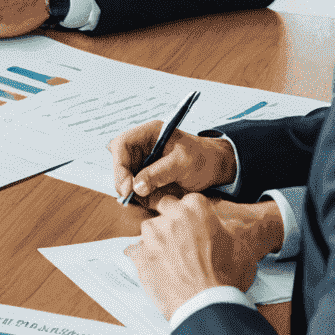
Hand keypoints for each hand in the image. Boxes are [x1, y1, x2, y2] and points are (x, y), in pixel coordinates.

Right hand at [109, 123, 238, 202]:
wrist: (215, 168)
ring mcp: (141, 161)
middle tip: (128, 198)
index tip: (127, 186)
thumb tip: (136, 187)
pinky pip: (132, 187)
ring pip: (123, 176)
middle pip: (118, 161)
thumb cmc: (202, 159)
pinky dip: (134, 196)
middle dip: (121, 179)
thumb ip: (159, 173)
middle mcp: (141, 146)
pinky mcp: (144, 176)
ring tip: (136, 201)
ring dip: (126, 189)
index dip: (120, 165)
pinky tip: (143, 201)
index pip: (122, 144)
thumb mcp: (183, 163)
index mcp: (149, 133)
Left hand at [125, 192, 268, 319]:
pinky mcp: (139, 255)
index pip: (187, 201)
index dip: (191, 216)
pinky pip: (136, 251)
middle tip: (183, 244)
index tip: (194, 227)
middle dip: (172, 224)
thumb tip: (223, 227)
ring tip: (173, 261)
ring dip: (157, 241)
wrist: (207, 305)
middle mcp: (170, 217)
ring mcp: (151, 236)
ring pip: (150, 231)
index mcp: (195, 208)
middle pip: (165, 212)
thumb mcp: (241, 245)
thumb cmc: (226, 277)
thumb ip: (226, 228)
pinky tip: (159, 270)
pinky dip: (145, 258)